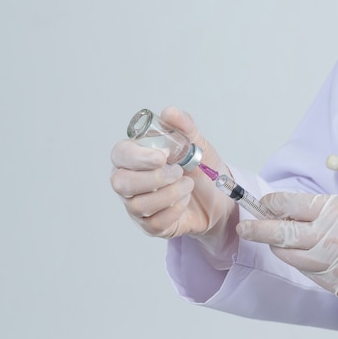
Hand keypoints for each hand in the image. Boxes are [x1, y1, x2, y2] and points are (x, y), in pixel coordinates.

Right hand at [110, 107, 238, 265]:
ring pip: (138, 205)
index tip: (162, 156)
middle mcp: (129, 181)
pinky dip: (174, 211)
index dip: (137, 157)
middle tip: (179, 172)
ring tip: (187, 185)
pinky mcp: (150, 226)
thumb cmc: (200, 168)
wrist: (218, 197)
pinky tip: (184, 201)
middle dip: (153, 178)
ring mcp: (137, 206)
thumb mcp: (197, 143)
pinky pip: (153, 223)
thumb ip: (183, 126)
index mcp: (134, 157)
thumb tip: (169, 112)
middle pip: (121, 183)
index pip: (120, 155)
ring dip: (169, 194)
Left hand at [236, 192, 337, 312]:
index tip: (262, 205)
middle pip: (280, 231)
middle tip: (245, 228)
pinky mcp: (334, 283)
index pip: (290, 204)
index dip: (270, 204)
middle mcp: (332, 236)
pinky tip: (301, 254)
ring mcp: (332, 262)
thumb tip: (282, 211)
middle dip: (257, 229)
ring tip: (276, 241)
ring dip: (277, 246)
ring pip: (287, 254)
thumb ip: (317, 212)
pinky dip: (297, 261)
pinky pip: (304, 270)